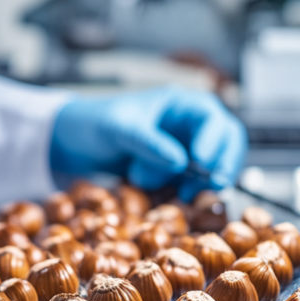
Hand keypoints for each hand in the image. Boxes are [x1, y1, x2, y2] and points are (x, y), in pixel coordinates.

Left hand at [50, 87, 247, 200]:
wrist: (74, 142)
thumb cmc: (96, 123)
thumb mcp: (119, 129)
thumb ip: (148, 142)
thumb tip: (180, 160)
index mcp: (180, 105)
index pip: (212, 118)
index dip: (214, 140)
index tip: (202, 162)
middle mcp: (189, 126)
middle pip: (226, 142)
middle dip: (222, 164)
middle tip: (213, 185)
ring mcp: (185, 150)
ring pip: (211, 167)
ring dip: (199, 181)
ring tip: (179, 193)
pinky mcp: (175, 173)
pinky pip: (192, 184)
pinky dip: (186, 192)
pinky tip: (168, 195)